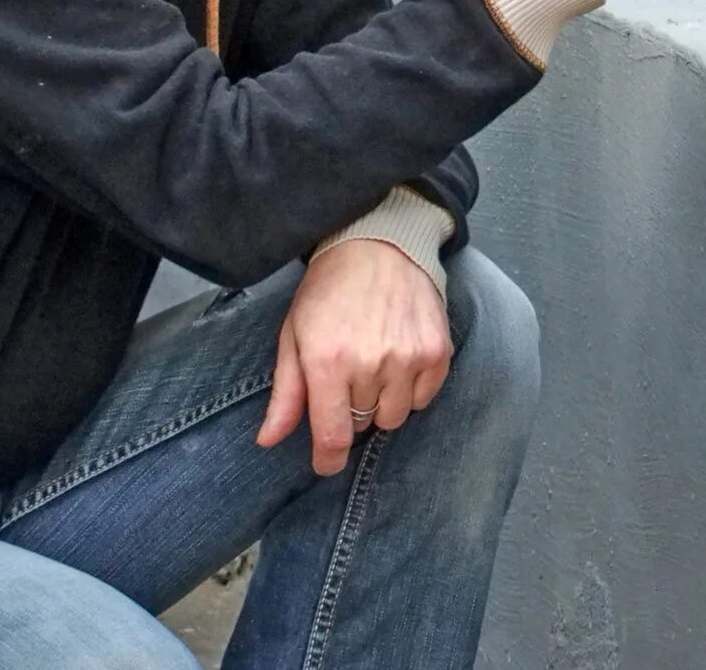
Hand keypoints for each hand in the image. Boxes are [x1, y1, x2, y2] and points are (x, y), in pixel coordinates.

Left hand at [256, 240, 451, 475]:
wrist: (378, 243)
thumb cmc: (328, 289)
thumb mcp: (294, 334)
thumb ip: (285, 392)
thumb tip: (268, 441)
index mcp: (328, 361)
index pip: (333, 436)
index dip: (328, 459)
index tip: (326, 462)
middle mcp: (370, 363)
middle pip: (364, 424)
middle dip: (352, 409)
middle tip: (348, 374)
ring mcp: (408, 356)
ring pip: (395, 416)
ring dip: (382, 401)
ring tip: (375, 365)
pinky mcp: (437, 349)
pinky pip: (424, 397)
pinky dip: (411, 388)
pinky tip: (399, 359)